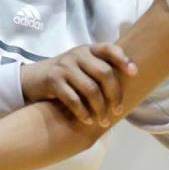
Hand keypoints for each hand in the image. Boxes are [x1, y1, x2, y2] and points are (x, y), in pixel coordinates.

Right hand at [21, 43, 136, 127]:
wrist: (34, 78)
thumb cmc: (67, 75)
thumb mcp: (82, 65)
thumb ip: (100, 68)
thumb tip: (132, 81)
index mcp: (89, 50)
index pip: (109, 48)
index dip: (123, 59)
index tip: (134, 73)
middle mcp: (78, 55)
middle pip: (104, 73)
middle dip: (114, 94)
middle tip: (117, 111)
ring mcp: (64, 66)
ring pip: (90, 89)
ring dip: (100, 108)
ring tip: (103, 121)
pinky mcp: (53, 80)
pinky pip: (73, 99)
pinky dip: (83, 112)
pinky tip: (87, 119)